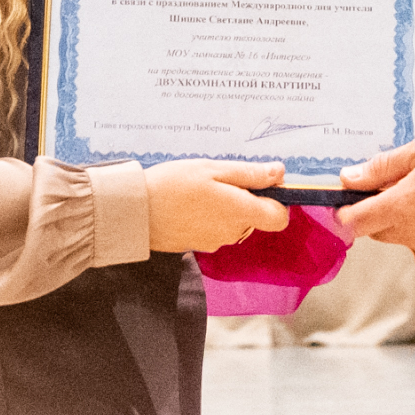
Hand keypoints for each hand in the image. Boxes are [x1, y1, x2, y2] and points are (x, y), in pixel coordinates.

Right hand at [144, 158, 290, 253]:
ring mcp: (215, 241)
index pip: (279, 218)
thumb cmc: (172, 186)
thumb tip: (279, 173)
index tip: (260, 183)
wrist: (135, 214)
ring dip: (225, 206)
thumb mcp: (212, 169)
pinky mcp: (199, 245)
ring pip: (234, 222)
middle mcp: (232, 232)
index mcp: (240, 212)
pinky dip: (209, 216)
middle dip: (244, 198)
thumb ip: (249, 174)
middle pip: (255, 217)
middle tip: (217, 179)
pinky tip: (188, 204)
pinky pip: (215, 229)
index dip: (276, 199)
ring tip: (199, 190)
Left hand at [339, 126, 414, 310]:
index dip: (347, 213)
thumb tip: (351, 177)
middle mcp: (414, 236)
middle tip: (408, 189)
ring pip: (408, 240)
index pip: (354, 221)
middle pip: (380, 231)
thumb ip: (384, 166)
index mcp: (402, 207)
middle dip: (385, 213)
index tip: (350, 205)